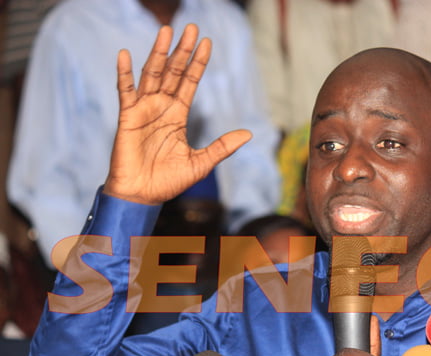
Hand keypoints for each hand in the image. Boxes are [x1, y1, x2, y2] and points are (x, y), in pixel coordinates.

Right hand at [104, 24, 251, 204]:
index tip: (207, 42)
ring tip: (167, 31)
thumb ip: (223, 147)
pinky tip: (127, 55)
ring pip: (152, 75)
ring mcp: (143, 110)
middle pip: (173, 72)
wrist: (143, 197)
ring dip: (159, 53)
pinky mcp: (127, 118)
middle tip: (191, 27)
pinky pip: (125, 91)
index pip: (190, 82)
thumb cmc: (168, 182)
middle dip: (182, 51)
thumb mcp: (202, 163)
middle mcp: (161, 108)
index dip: (198, 63)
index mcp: (178, 115)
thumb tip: (248, 134)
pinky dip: (125, 73)